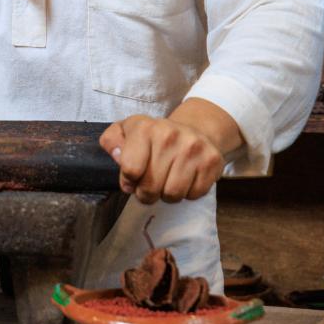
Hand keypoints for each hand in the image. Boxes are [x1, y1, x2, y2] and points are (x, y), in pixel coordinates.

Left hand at [99, 99, 242, 204]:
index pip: (130, 169)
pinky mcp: (212, 161)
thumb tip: (117, 156)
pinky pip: (194, 194)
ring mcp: (193, 148)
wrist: (194, 129)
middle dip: (146, 193)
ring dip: (166, 194)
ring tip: (166, 182)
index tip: (131, 179)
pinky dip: (187, 193)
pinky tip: (184, 179)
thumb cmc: (154, 136)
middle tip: (148, 186)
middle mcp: (170, 135)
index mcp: (145, 128)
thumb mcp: (125, 131)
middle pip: (151, 187)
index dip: (128, 181)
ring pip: (173, 194)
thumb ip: (112, 142)